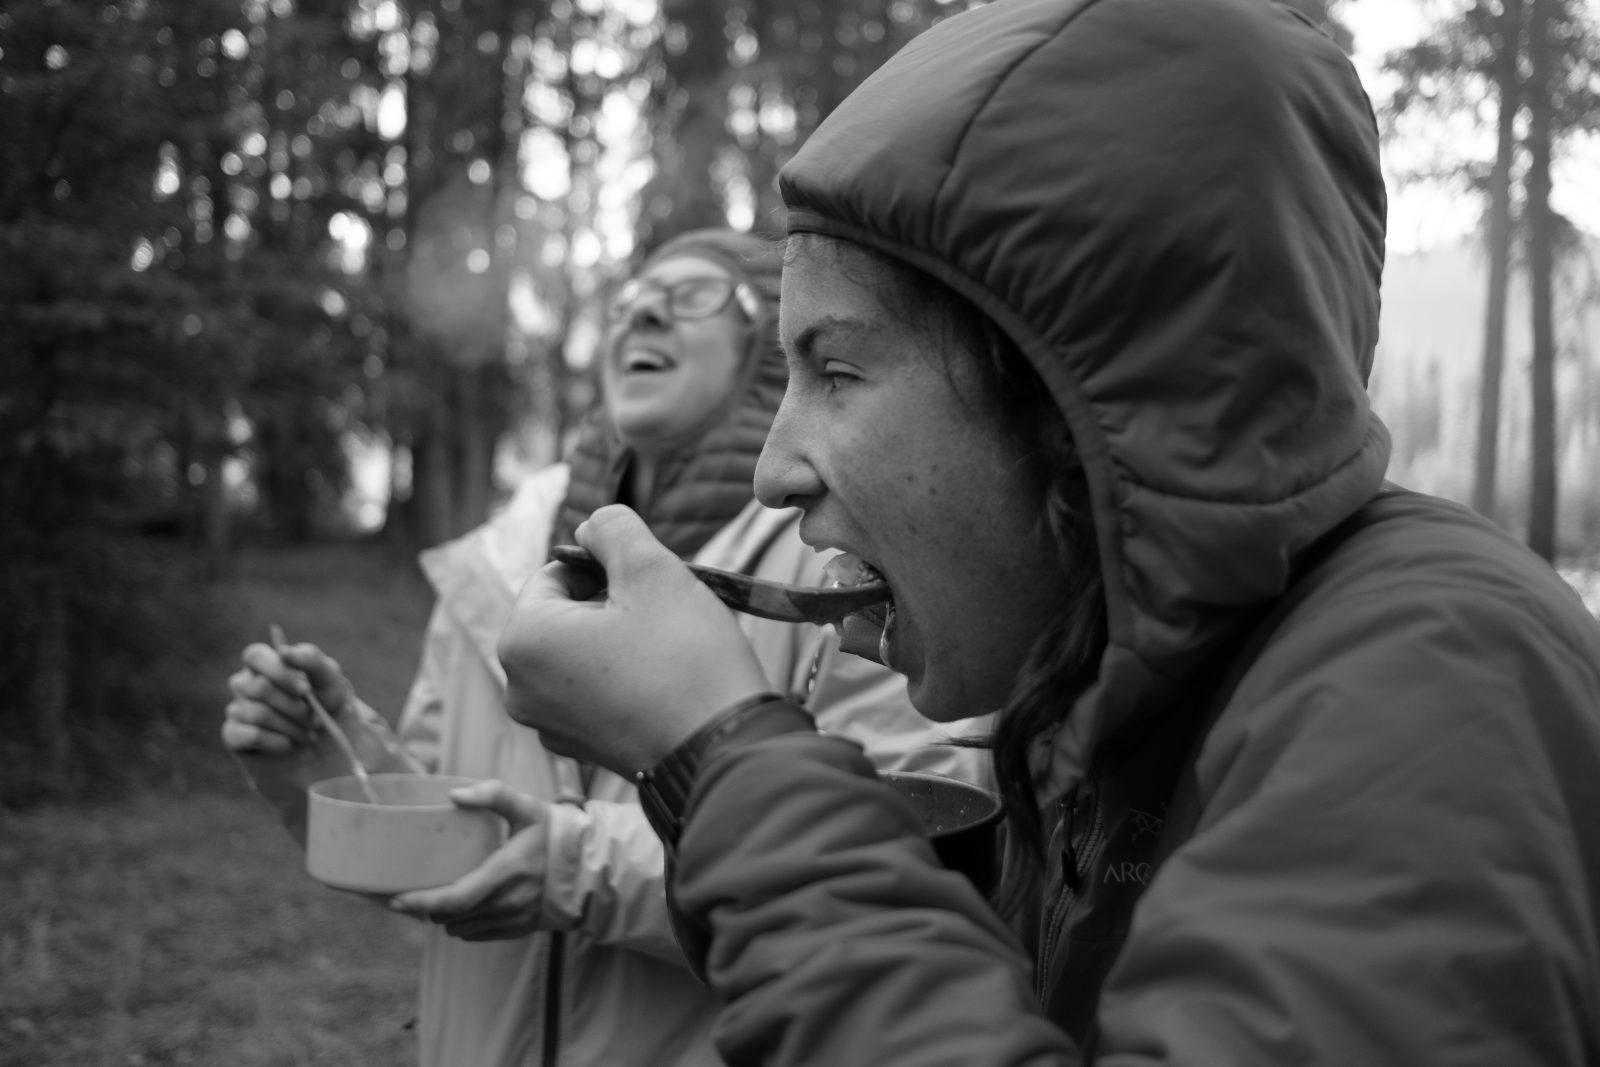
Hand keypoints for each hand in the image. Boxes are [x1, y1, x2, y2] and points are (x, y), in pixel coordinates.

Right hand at [221, 639, 354, 754]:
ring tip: (308, 734)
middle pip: (259, 688)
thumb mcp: (327, 678)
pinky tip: (289, 744)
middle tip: (314, 719)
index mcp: (264, 662)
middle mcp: (244, 683)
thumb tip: (284, 652)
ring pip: (257, 714)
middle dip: (294, 706)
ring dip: (291, 726)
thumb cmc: (323, 700)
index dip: (280, 672)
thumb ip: (309, 659)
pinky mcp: (233, 735)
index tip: (306, 690)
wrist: (324, 740)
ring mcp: (236, 709)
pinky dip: (278, 742)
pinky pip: (251, 736)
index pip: (255, 656)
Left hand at [387, 780, 551, 939]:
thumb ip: (493, 795)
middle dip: (427, 908)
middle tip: (414, 892)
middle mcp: (507, 902)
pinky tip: (464, 908)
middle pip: (450, 918)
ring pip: (461, 929)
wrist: (588, 867)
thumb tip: (454, 796)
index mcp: (504, 872)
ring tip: (441, 897)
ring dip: (446, 917)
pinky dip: (465, 925)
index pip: (454, 899)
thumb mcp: (527, 807)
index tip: (396, 899)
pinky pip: (478, 935)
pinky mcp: (519, 929)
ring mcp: (513, 920)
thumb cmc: (554, 834)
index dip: (421, 902)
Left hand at [497, 504, 770, 774]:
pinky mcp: (582, 751)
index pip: (557, 573)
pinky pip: (596, 694)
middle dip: (613, 605)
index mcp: (522, 639)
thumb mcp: (652, 568)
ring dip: (620, 640)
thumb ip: (613, 527)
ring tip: (667, 650)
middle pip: (567, 614)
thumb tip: (591, 526)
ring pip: (583, 654)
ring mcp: (549, 726)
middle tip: (662, 616)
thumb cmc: (684, 658)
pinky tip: (664, 685)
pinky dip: (625, 680)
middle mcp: (520, 688)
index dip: (607, 567)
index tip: (650, 585)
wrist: (722, 750)